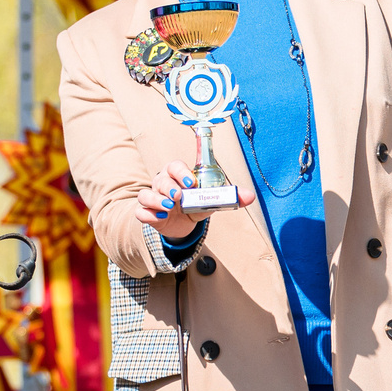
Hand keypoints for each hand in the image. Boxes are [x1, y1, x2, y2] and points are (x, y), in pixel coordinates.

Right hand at [136, 159, 251, 240]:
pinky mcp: (148, 214)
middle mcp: (163, 184)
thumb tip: (250, 196)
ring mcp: (153, 198)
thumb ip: (228, 197)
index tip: (191, 181)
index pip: (174, 166)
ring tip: (169, 207)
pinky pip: (141, 212)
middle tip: (179, 196)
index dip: (181, 171)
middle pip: (160, 179)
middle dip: (169, 186)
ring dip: (156, 199)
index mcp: (178, 175)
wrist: (183, 224)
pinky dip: (148, 214)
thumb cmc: (195, 205)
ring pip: (146, 194)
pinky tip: (160, 218)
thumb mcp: (211, 201)